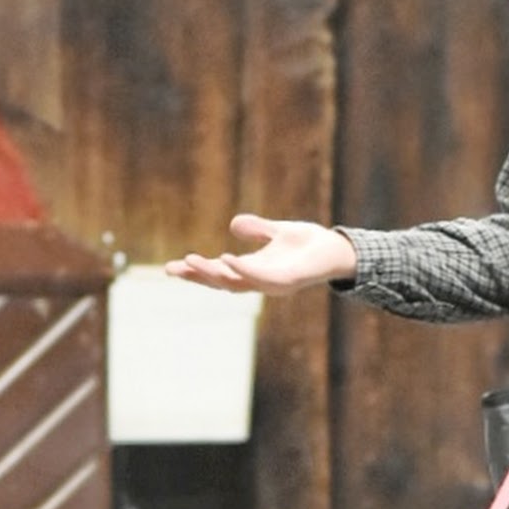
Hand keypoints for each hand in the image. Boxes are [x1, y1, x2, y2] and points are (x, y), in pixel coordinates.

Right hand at [164, 214, 356, 294]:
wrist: (337, 250)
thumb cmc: (310, 244)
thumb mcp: (277, 232)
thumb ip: (257, 229)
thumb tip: (234, 224)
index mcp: (254, 270)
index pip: (219, 273)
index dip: (197, 271)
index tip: (173, 266)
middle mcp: (259, 281)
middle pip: (221, 282)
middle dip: (196, 276)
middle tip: (171, 269)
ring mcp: (271, 284)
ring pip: (235, 282)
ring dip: (212, 273)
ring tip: (191, 262)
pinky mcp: (285, 281)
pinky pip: (259, 278)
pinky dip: (242, 270)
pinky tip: (226, 259)